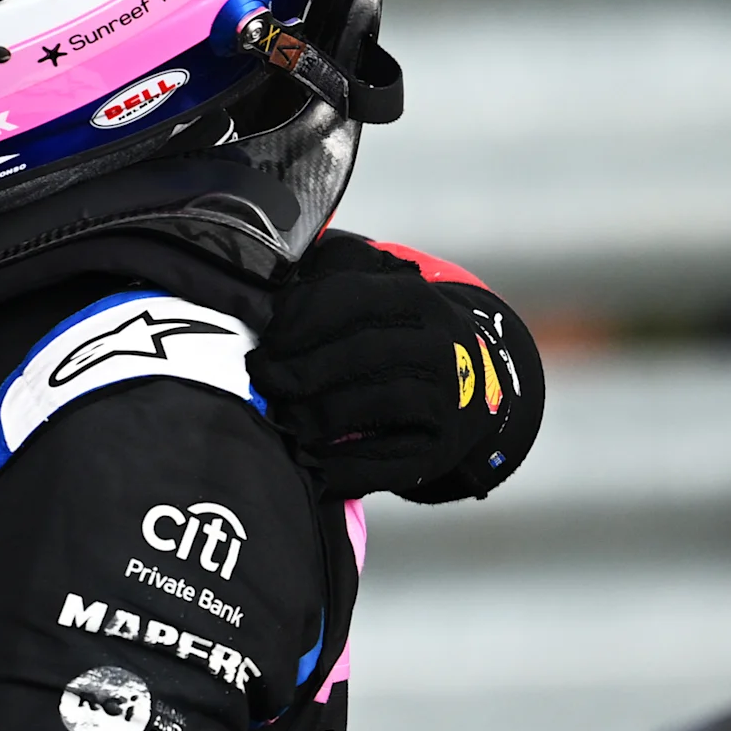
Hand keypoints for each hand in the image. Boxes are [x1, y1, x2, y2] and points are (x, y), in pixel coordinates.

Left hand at [256, 235, 539, 500]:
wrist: (469, 383)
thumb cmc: (395, 335)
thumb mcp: (375, 289)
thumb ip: (331, 270)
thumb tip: (276, 266)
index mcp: (415, 297)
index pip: (348, 297)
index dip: (297, 320)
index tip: (263, 340)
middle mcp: (438, 344)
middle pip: (359, 352)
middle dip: (299, 369)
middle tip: (261, 380)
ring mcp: (446, 398)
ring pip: (374, 403)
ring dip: (317, 416)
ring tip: (282, 419)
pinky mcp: (440, 448)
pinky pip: (387, 459)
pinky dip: (343, 464)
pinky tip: (309, 461)